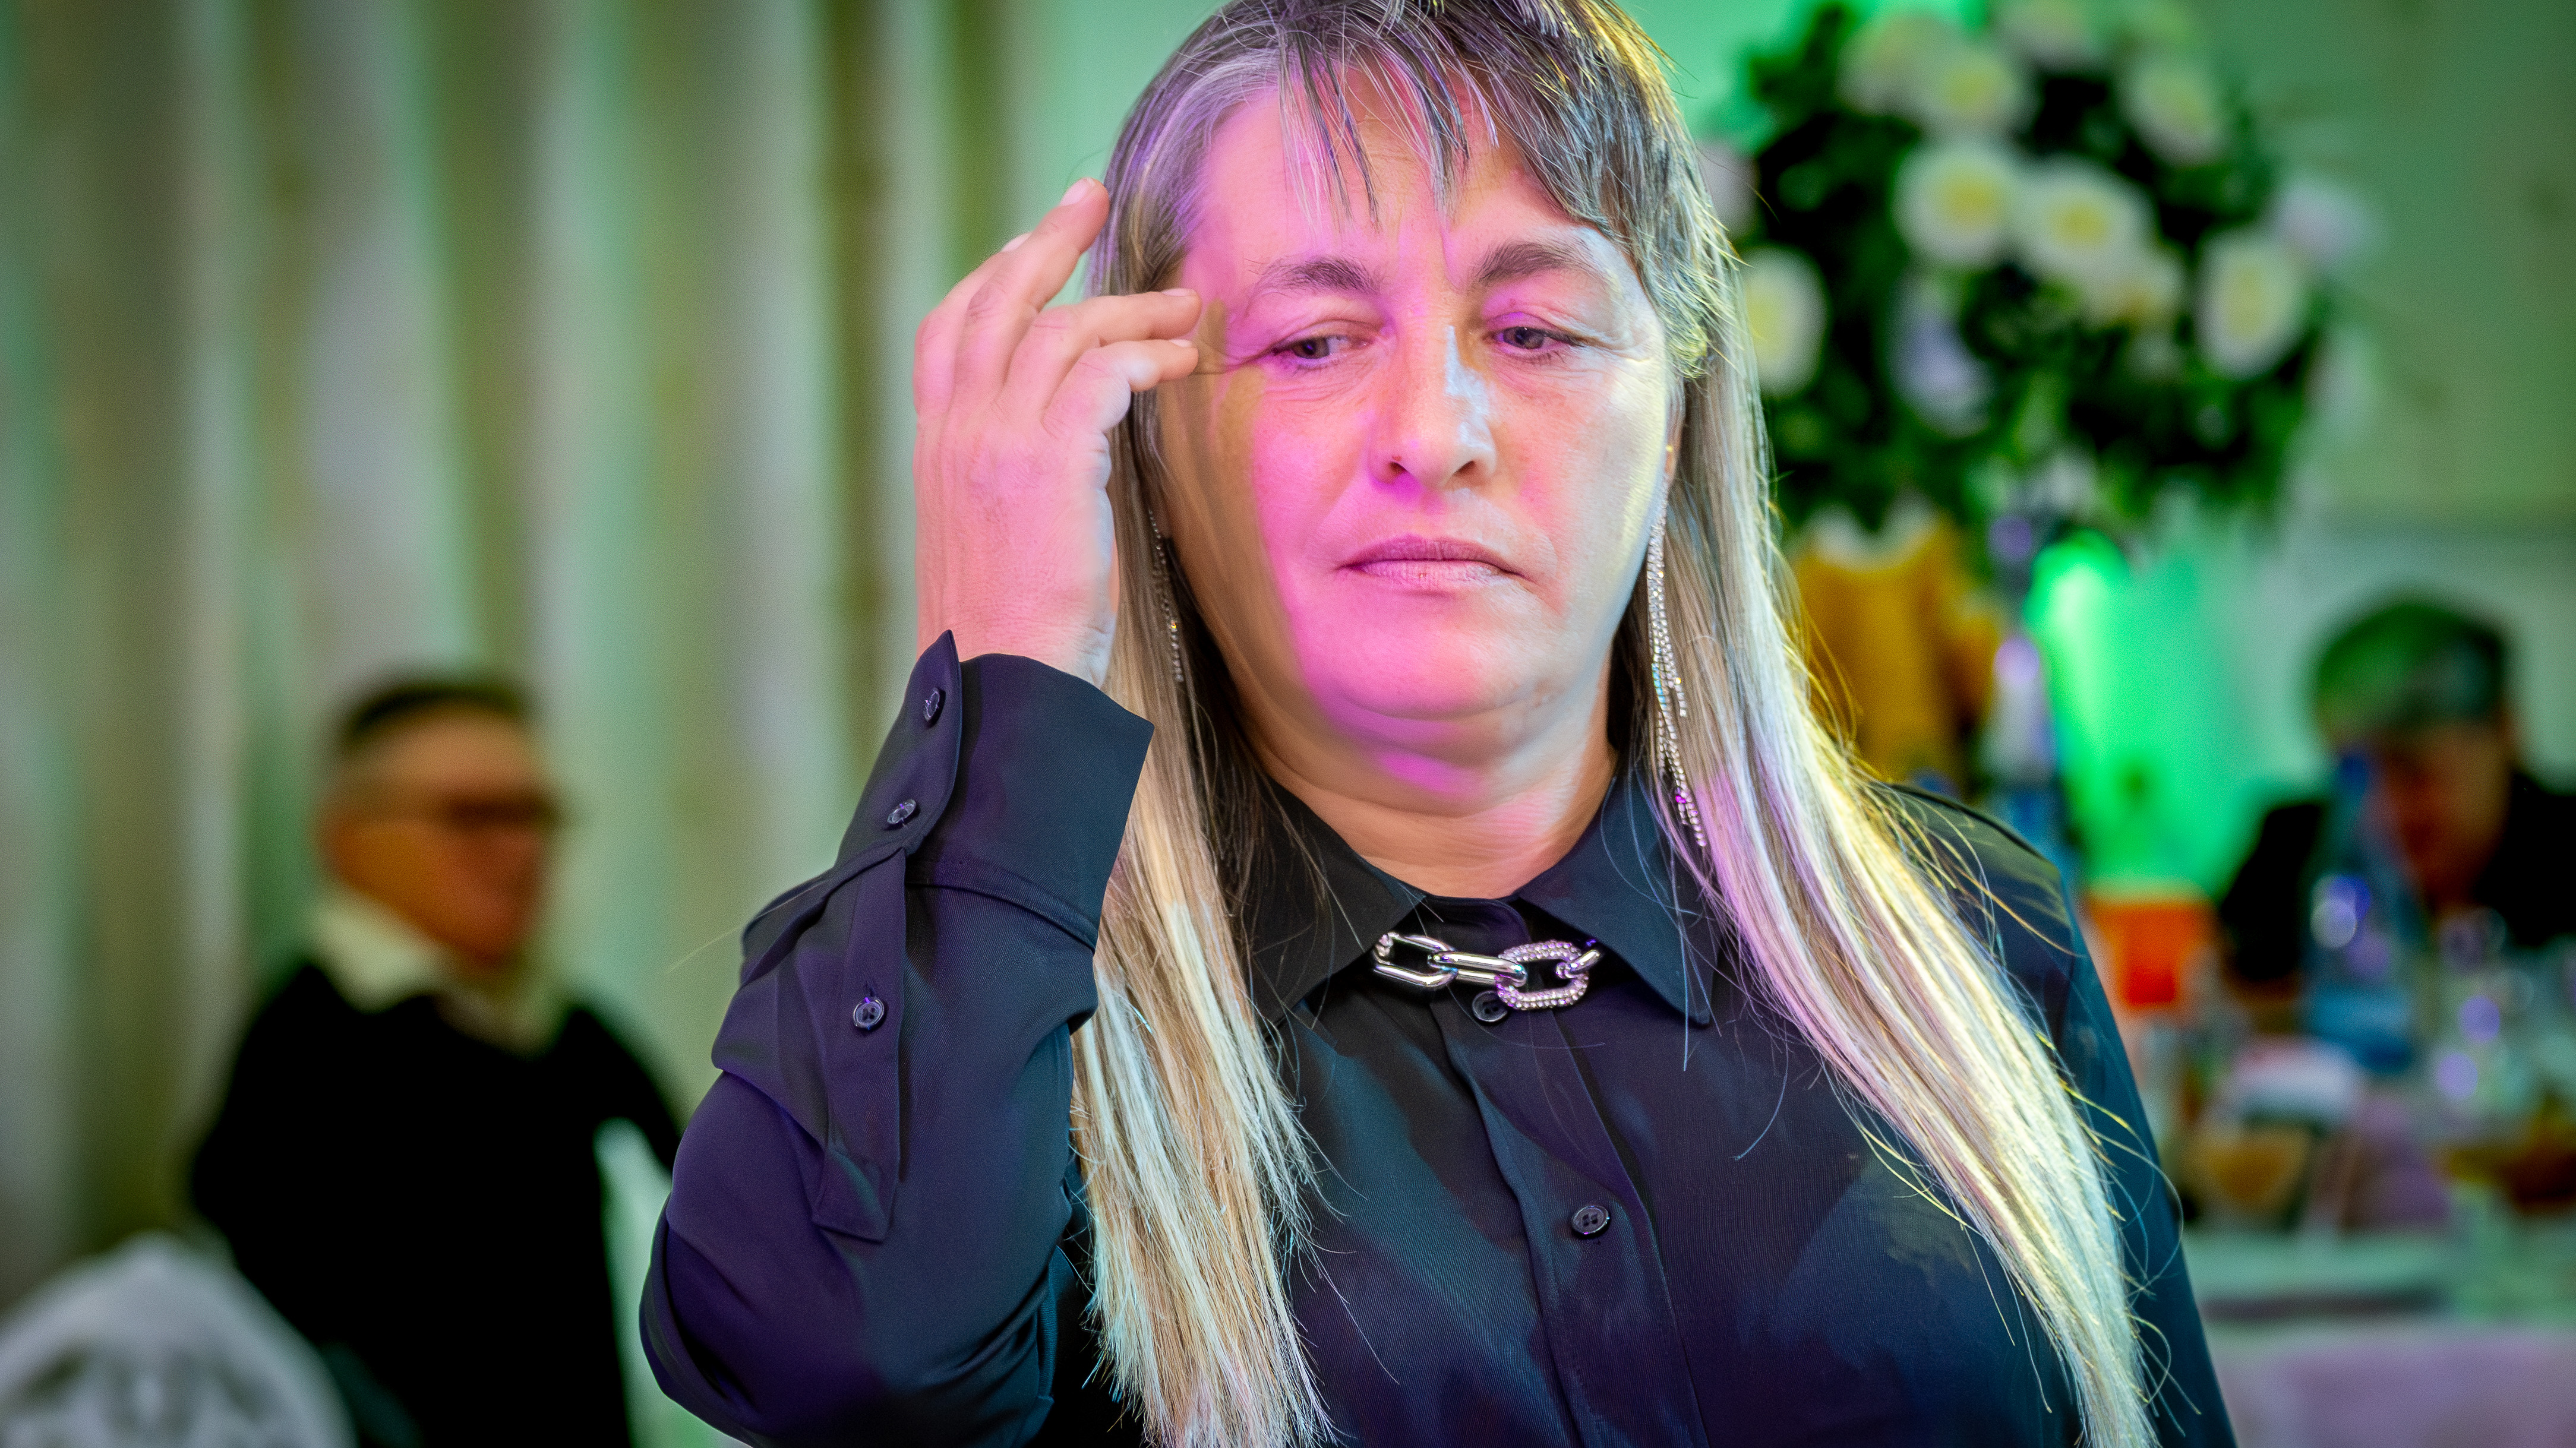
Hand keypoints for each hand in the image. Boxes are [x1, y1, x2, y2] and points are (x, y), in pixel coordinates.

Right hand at [912, 177, 1201, 685]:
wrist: (999, 686)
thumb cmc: (1011, 636)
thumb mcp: (994, 542)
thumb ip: (1016, 482)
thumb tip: (1071, 453)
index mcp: (937, 449)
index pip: (948, 332)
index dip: (991, 278)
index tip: (1030, 246)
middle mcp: (955, 432)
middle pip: (994, 299)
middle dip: (1046, 241)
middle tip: (1091, 197)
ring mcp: (993, 442)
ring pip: (1058, 328)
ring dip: (1128, 307)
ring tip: (1184, 305)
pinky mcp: (1045, 461)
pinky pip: (1098, 373)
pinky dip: (1144, 355)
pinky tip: (1180, 362)